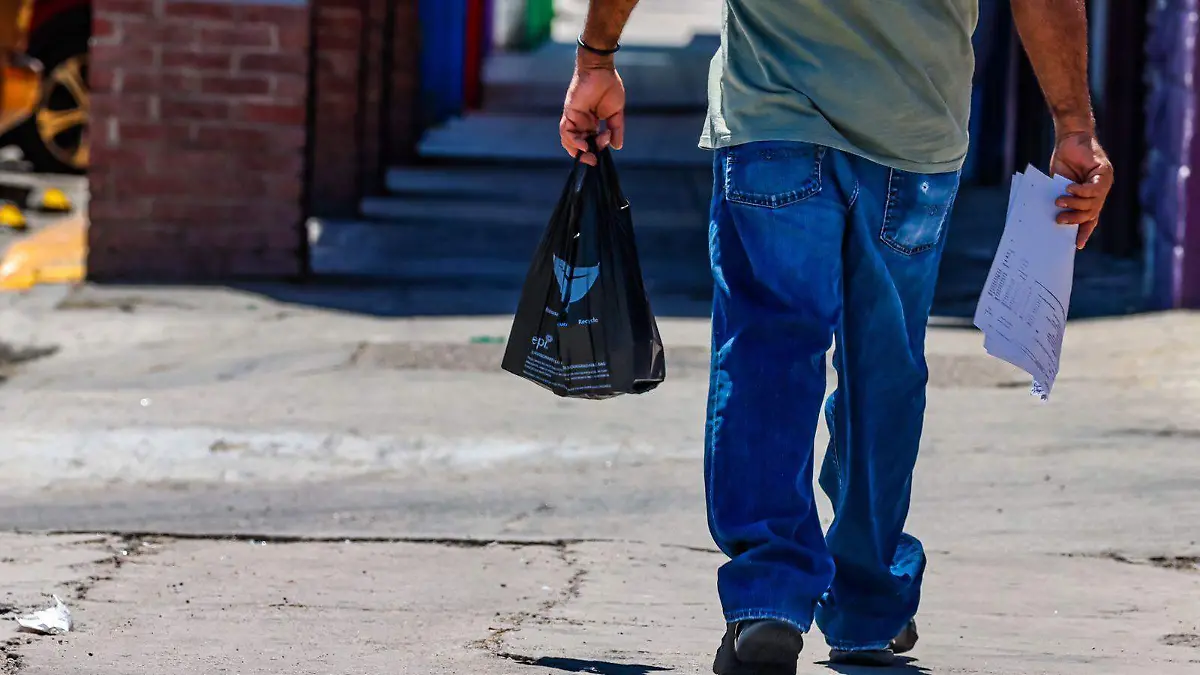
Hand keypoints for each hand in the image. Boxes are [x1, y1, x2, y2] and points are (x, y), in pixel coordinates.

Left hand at [560, 53, 625, 165]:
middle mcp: (580, 122)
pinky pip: (566, 131)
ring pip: (569, 140)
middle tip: (594, 161)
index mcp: (591, 123)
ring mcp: (573, 118)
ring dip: (579, 150)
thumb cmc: (609, 86)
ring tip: (591, 154)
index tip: (601, 158)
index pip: (589, 142)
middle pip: (577, 144)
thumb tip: (617, 146)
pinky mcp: (569, 112)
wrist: (601, 69)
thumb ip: (616, 129)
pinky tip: (583, 145)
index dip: (594, 152)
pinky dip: (573, 141)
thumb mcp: (616, 113)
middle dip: (585, 156)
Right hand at [1050, 131, 1113, 249]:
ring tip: (1058, 201)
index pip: (1090, 219)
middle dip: (1074, 220)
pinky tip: (1068, 188)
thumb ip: (1061, 198)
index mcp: (1090, 198)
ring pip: (1092, 203)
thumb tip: (1053, 215)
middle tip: (1059, 220)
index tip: (1077, 245)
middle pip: (1091, 214)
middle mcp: (1100, 193)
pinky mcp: (1104, 172)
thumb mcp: (1059, 185)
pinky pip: (1094, 188)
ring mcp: (1104, 183)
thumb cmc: (1064, 161)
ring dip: (1074, 205)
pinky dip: (1081, 191)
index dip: (1084, 232)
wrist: (1071, 138)